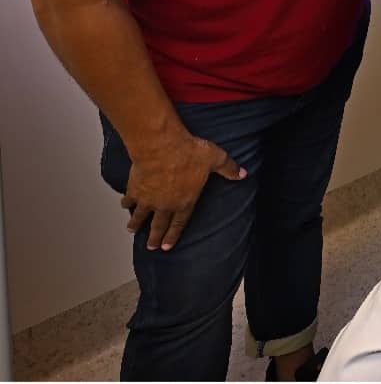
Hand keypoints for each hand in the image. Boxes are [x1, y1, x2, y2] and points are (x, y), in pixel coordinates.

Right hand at [122, 131, 245, 250]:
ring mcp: (148, 198)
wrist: (161, 146)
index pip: (180, 223)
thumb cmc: (188, 152)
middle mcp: (165, 204)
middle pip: (159, 224)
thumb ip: (229, 169)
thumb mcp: (216, 159)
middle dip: (155, 237)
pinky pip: (129, 199)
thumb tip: (242, 174)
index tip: (167, 246)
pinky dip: (126, 203)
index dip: (173, 235)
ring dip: (136, 224)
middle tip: (151, 247)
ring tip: (132, 230)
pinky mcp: (134, 188)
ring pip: (141, 215)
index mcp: (185, 201)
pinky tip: (124, 205)